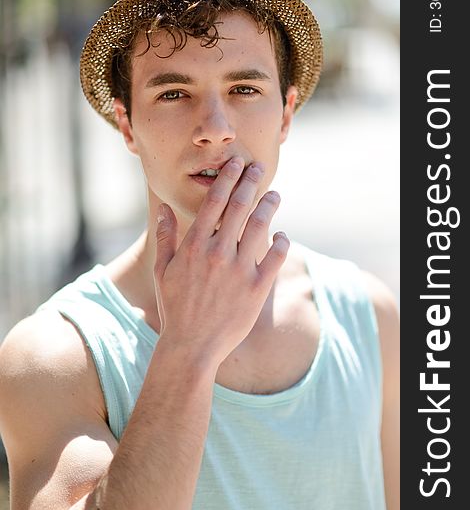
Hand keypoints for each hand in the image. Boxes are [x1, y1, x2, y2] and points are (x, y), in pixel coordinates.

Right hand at [153, 156, 288, 367]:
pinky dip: (282, 242)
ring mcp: (240, 270)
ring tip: (275, 194)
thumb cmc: (175, 308)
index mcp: (195, 245)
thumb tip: (164, 209)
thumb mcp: (163, 271)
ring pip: (260, 226)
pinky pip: (276, 257)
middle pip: (240, 206)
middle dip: (250, 181)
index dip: (227, 178)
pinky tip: (282, 234)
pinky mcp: (258, 288)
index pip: (215, 201)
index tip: (235, 163)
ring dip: (269, 205)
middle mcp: (218, 252)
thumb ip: (165, 237)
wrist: (192, 346)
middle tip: (259, 167)